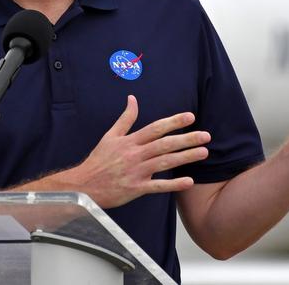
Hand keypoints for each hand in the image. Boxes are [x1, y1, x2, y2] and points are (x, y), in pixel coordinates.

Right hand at [70, 95, 210, 208]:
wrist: (83, 186)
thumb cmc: (98, 160)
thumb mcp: (110, 136)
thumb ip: (125, 119)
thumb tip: (133, 99)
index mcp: (129, 141)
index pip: (155, 128)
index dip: (173, 122)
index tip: (190, 117)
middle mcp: (134, 155)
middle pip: (164, 144)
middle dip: (186, 139)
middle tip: (206, 135)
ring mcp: (136, 172)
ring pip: (164, 162)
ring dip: (185, 157)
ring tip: (203, 152)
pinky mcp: (135, 189)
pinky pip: (157, 186)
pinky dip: (173, 184)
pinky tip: (189, 181)